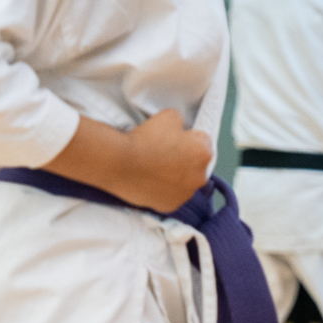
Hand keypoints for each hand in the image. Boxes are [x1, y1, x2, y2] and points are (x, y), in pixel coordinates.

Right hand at [43, 111, 211, 212]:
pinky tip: (150, 180)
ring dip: (175, 176)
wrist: (119, 163)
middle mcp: (200, 177)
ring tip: (154, 168)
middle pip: (196, 164)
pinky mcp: (169, 206)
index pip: (203, 141)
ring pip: (184, 182)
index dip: (188, 137)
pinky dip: (163, 189)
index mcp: (203, 153)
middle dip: (185, 159)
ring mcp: (184, 195)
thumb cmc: (145, 138)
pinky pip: (170, 195)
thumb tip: (180, 130)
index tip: (173, 138)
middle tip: (163, 153)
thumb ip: (181, 123)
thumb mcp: (169, 116)